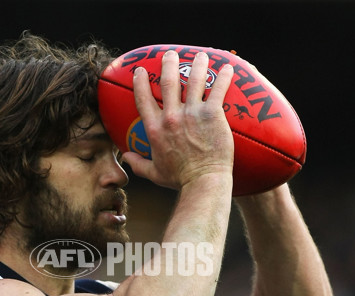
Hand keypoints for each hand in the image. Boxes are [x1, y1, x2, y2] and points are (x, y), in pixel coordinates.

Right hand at [122, 51, 234, 189]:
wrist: (203, 181)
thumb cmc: (179, 179)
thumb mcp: (154, 173)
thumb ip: (138, 164)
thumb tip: (126, 157)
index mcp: (155, 129)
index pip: (143, 99)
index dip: (140, 82)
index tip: (140, 71)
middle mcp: (171, 117)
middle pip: (169, 81)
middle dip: (169, 63)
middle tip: (171, 55)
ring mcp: (192, 113)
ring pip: (194, 79)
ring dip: (198, 64)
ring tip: (201, 56)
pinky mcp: (212, 114)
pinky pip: (218, 89)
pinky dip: (224, 77)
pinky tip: (228, 69)